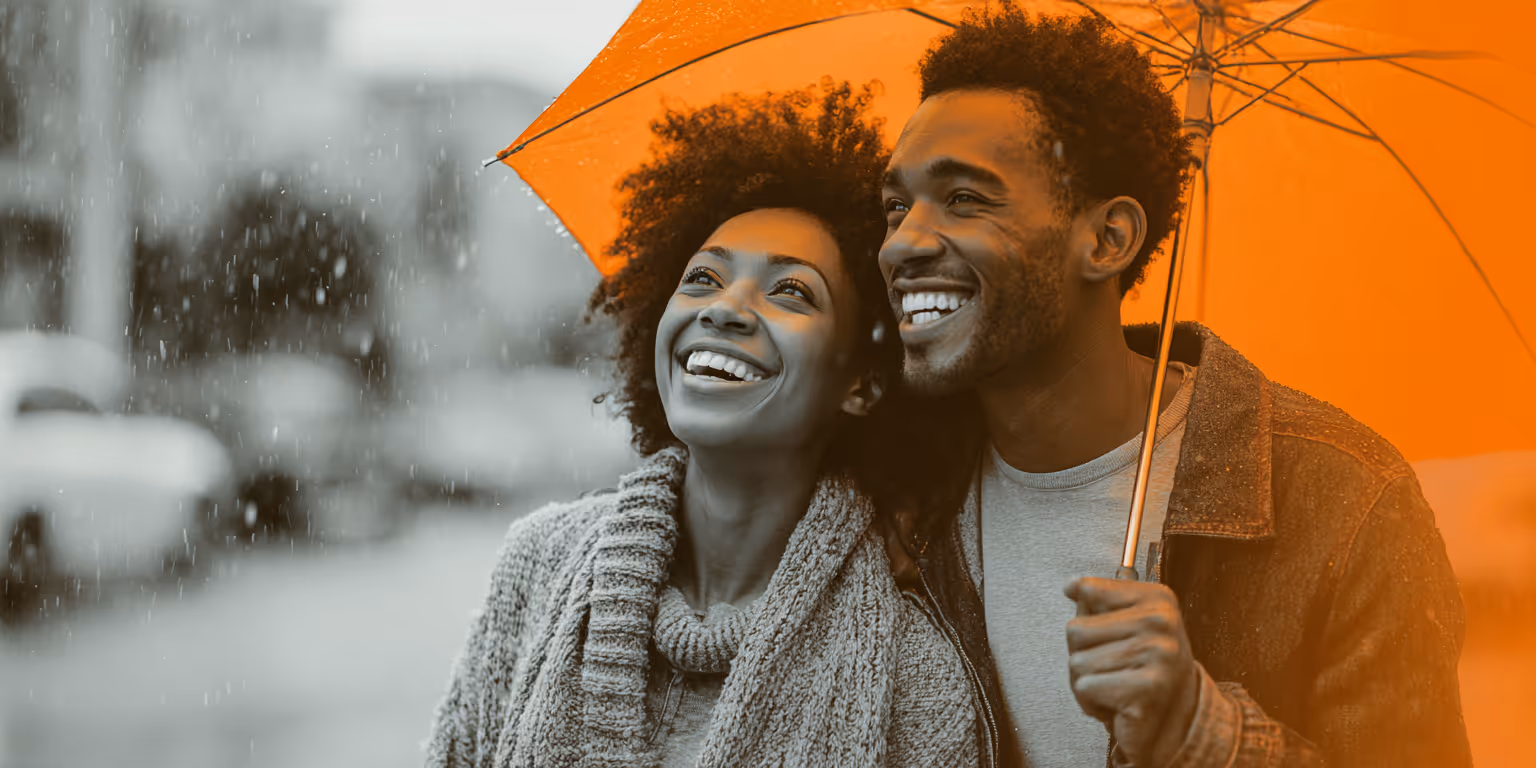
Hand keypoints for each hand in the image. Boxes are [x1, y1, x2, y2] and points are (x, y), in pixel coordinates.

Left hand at [1064, 577, 1199, 767]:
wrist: (1181, 723)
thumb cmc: (1148, 673)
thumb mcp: (1130, 627)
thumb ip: (1099, 604)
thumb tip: (1071, 586)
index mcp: (1157, 599)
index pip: (1087, 590)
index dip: (1085, 618)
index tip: (1106, 634)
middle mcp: (1161, 621)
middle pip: (1075, 630)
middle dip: (1083, 656)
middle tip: (1113, 671)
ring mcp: (1157, 654)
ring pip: (1077, 662)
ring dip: (1087, 683)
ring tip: (1116, 688)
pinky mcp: (1147, 688)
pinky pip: (1085, 688)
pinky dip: (1091, 702)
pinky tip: (1117, 706)